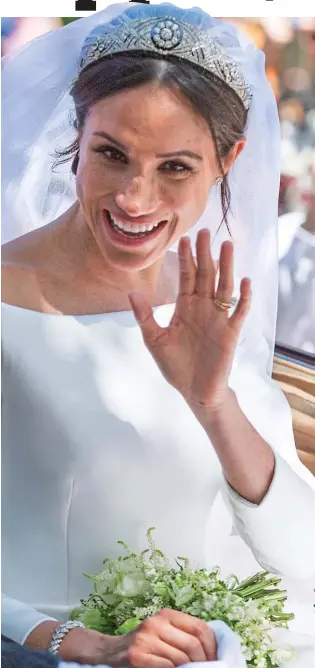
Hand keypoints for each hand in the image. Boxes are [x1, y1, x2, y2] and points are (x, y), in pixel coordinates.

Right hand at [25, 610, 216, 666]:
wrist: (108, 653)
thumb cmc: (140, 646)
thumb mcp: (161, 633)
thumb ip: (181, 636)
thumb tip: (212, 652)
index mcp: (166, 615)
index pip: (200, 628)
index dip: (212, 647)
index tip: (217, 661)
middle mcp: (156, 623)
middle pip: (193, 644)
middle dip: (204, 662)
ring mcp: (145, 639)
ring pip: (181, 658)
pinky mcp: (137, 656)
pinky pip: (166, 667)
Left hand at [129, 229, 250, 411]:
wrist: (195, 392)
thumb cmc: (175, 366)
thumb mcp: (154, 340)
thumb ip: (145, 316)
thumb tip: (131, 292)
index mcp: (185, 307)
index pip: (186, 277)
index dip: (185, 259)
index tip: (184, 238)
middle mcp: (203, 308)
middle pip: (206, 275)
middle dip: (205, 254)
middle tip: (206, 231)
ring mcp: (218, 319)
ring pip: (224, 287)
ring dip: (226, 267)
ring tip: (227, 246)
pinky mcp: (230, 333)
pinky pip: (239, 312)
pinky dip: (243, 298)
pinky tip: (245, 282)